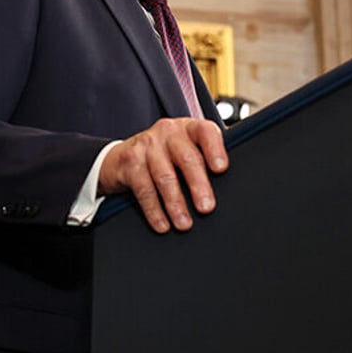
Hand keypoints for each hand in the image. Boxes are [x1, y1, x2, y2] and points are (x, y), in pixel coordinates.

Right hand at [98, 118, 227, 232]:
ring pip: (165, 176)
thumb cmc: (165, 156)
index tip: (221, 169)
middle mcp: (168, 132)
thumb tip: (229, 186)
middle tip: (206, 207)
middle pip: (187, 158)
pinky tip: (162, 223)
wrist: (122, 157)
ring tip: (184, 223)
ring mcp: (148, 145)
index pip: (205, 131)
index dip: (215, 149)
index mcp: (188, 128)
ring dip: (176, 203)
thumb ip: (205, 159)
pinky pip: (144, 189)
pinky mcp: (130, 161)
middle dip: (198, 185)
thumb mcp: (185, 150)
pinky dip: (154, 210)